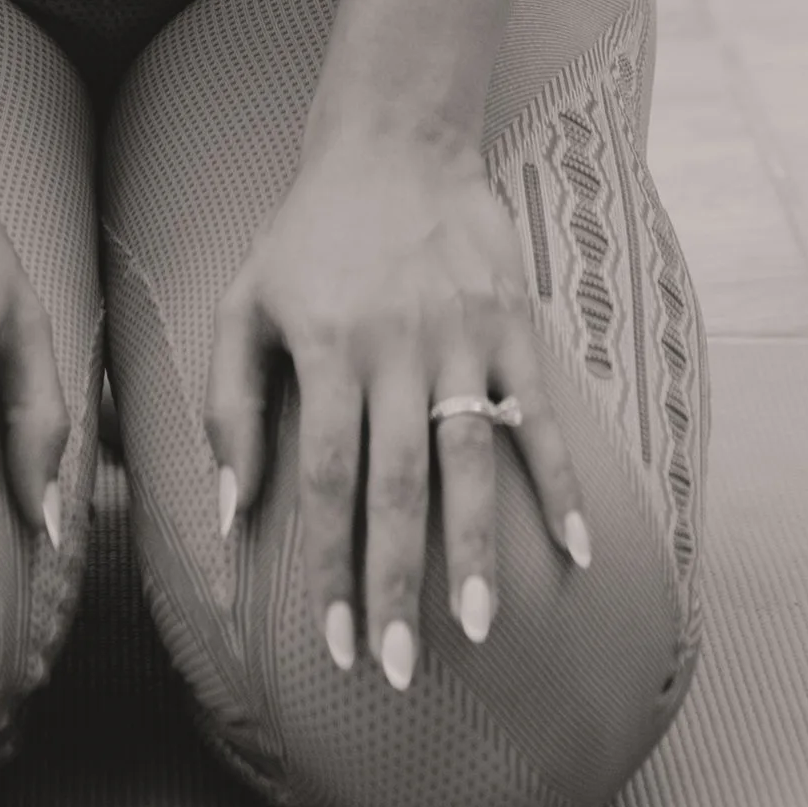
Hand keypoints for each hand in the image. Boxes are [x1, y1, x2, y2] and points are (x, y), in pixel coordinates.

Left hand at [206, 123, 586, 687]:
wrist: (395, 139)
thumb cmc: (309, 232)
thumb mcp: (245, 302)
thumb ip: (230, 404)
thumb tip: (233, 509)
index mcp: (326, 349)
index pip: (328, 479)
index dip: (330, 567)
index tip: (334, 644)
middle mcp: (395, 349)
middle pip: (396, 484)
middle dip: (397, 583)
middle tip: (401, 667)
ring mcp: (462, 336)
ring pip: (467, 459)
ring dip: (475, 547)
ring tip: (478, 626)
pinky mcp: (512, 322)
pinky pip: (538, 414)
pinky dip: (559, 482)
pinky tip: (577, 549)